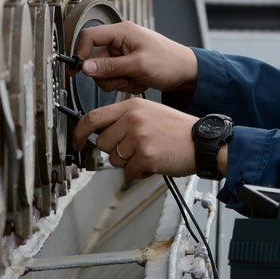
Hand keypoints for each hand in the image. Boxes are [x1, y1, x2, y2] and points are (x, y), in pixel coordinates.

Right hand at [72, 21, 197, 94]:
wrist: (187, 73)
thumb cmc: (170, 62)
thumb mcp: (139, 65)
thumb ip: (110, 67)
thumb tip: (86, 67)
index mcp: (122, 32)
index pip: (90, 36)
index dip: (81, 52)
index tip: (79, 70)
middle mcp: (120, 41)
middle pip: (95, 59)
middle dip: (108, 75)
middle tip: (125, 78)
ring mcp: (123, 54)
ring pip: (104, 72)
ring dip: (117, 81)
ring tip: (135, 80)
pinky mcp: (126, 65)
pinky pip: (114, 78)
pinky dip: (125, 83)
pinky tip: (138, 81)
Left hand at [72, 97, 202, 178]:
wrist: (202, 140)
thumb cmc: (177, 129)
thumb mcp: (149, 112)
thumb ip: (124, 119)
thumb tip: (99, 133)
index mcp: (132, 106)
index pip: (93, 117)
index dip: (79, 132)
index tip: (77, 141)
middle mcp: (133, 119)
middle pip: (102, 143)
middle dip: (114, 151)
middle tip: (134, 149)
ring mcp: (139, 137)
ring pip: (115, 159)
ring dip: (129, 162)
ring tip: (149, 153)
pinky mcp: (146, 155)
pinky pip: (130, 172)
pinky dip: (141, 171)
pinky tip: (155, 161)